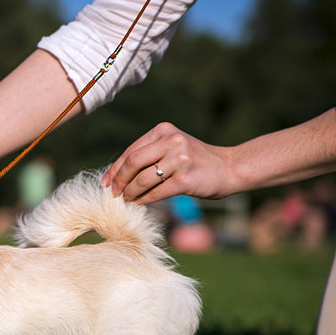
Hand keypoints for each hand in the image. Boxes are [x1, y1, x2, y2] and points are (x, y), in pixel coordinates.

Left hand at [101, 122, 236, 203]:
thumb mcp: (173, 147)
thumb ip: (149, 154)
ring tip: (126, 200)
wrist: (230, 168)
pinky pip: (155, 192)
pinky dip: (143, 200)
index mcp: (164, 131)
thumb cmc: (196, 161)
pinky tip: (139, 204)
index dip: (115, 169)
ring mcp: (179, 159)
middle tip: (114, 193)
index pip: (130, 151)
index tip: (105, 183)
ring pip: (142, 179)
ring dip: (130, 193)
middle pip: (132, 163)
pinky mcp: (185, 179)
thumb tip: (117, 175)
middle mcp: (171, 141)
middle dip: (119, 181)